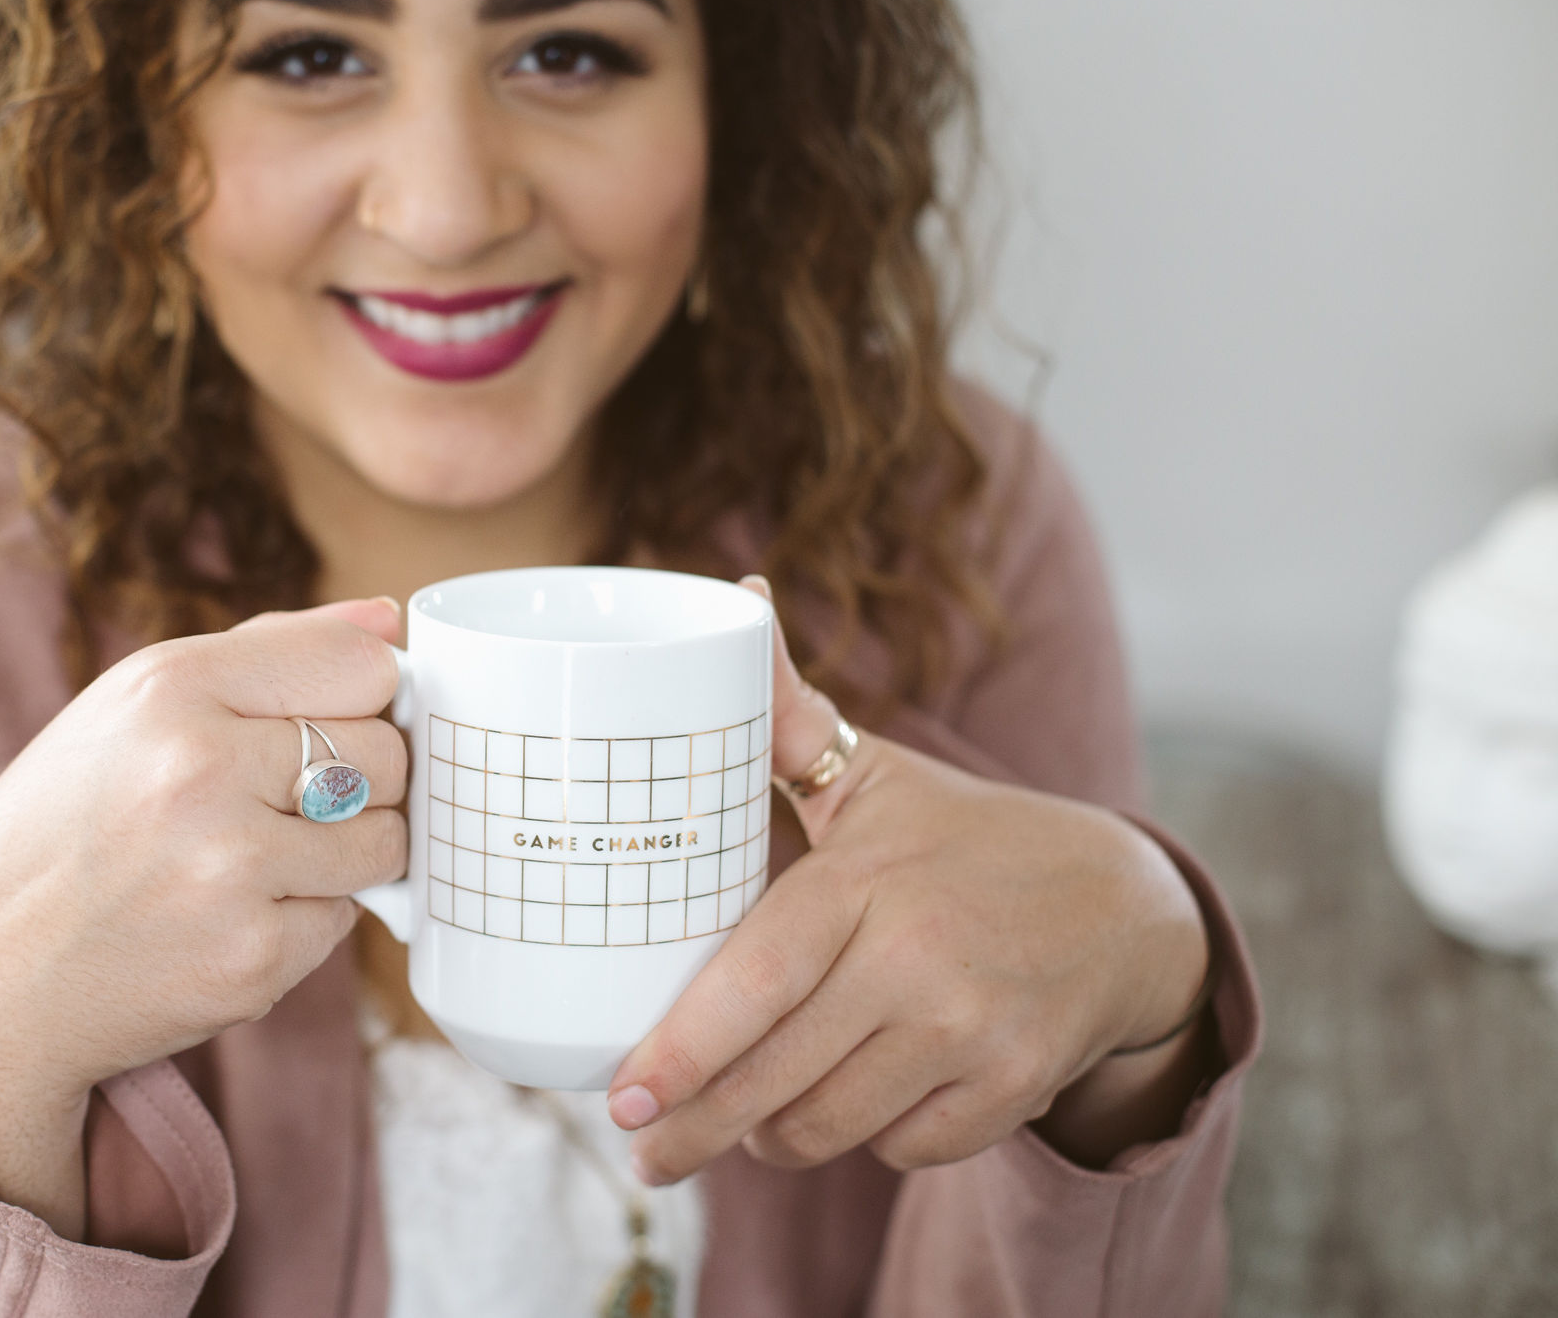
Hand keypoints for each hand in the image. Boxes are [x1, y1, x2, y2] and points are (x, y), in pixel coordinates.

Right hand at [0, 598, 408, 1235]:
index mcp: (170, 687)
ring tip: (258, 859)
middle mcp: (200, 770)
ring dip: (345, 855)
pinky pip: (345, 920)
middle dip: (363, 780)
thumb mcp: (131, 707)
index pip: (363, 667)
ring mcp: (230, 871)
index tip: (333, 721)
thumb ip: (270, 652)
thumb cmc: (62, 830)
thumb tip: (390, 623)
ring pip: (386, 842)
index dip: (364, 697)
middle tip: (284, 804)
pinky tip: (229, 918)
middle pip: (388, 754)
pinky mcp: (252, 959)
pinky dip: (305, 921)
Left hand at [605, 578, 1209, 1182]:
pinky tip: (849, 1104)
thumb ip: (790, 714)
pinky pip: (902, 1152)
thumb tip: (735, 593)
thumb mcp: (878, 774)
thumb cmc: (967, 838)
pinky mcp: (1012, 1090)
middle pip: (778, 1078)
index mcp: (868, 883)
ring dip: (771, 1137)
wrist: (1127, 907)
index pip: (757, 981)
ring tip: (742, 1121)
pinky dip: (865, 1140)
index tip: (619, 1098)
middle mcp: (920, 964)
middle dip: (695, 1131)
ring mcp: (973, 1034)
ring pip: (831, 1127)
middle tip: (645, 1155)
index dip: (682, 1050)